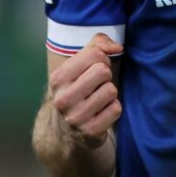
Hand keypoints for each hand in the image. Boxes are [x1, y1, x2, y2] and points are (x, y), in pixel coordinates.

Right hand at [49, 33, 122, 147]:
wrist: (64, 131)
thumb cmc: (77, 88)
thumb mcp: (79, 64)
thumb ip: (97, 44)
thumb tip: (118, 47)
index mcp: (58, 78)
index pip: (95, 54)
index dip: (102, 58)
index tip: (96, 67)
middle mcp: (63, 99)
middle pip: (103, 71)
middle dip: (106, 75)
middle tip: (99, 83)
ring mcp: (75, 118)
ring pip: (111, 90)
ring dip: (110, 92)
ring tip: (99, 98)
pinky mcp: (90, 132)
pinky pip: (116, 109)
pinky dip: (113, 108)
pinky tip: (102, 112)